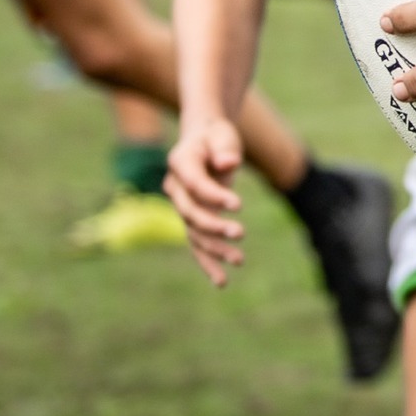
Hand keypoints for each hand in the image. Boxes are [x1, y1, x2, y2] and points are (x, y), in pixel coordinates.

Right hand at [165, 119, 246, 285]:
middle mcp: (174, 187)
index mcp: (180, 162)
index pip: (195, 185)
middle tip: (241, 233)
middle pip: (190, 213)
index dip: (215, 196)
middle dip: (214, 226)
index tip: (239, 205)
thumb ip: (225, 149)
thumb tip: (228, 164)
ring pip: (194, 233)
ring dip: (215, 249)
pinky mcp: (191, 220)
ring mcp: (180, 205)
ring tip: (239, 260)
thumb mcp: (223, 135)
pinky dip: (208, 262)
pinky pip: (197, 244)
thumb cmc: (216, 136)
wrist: (205, 140)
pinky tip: (222, 281)